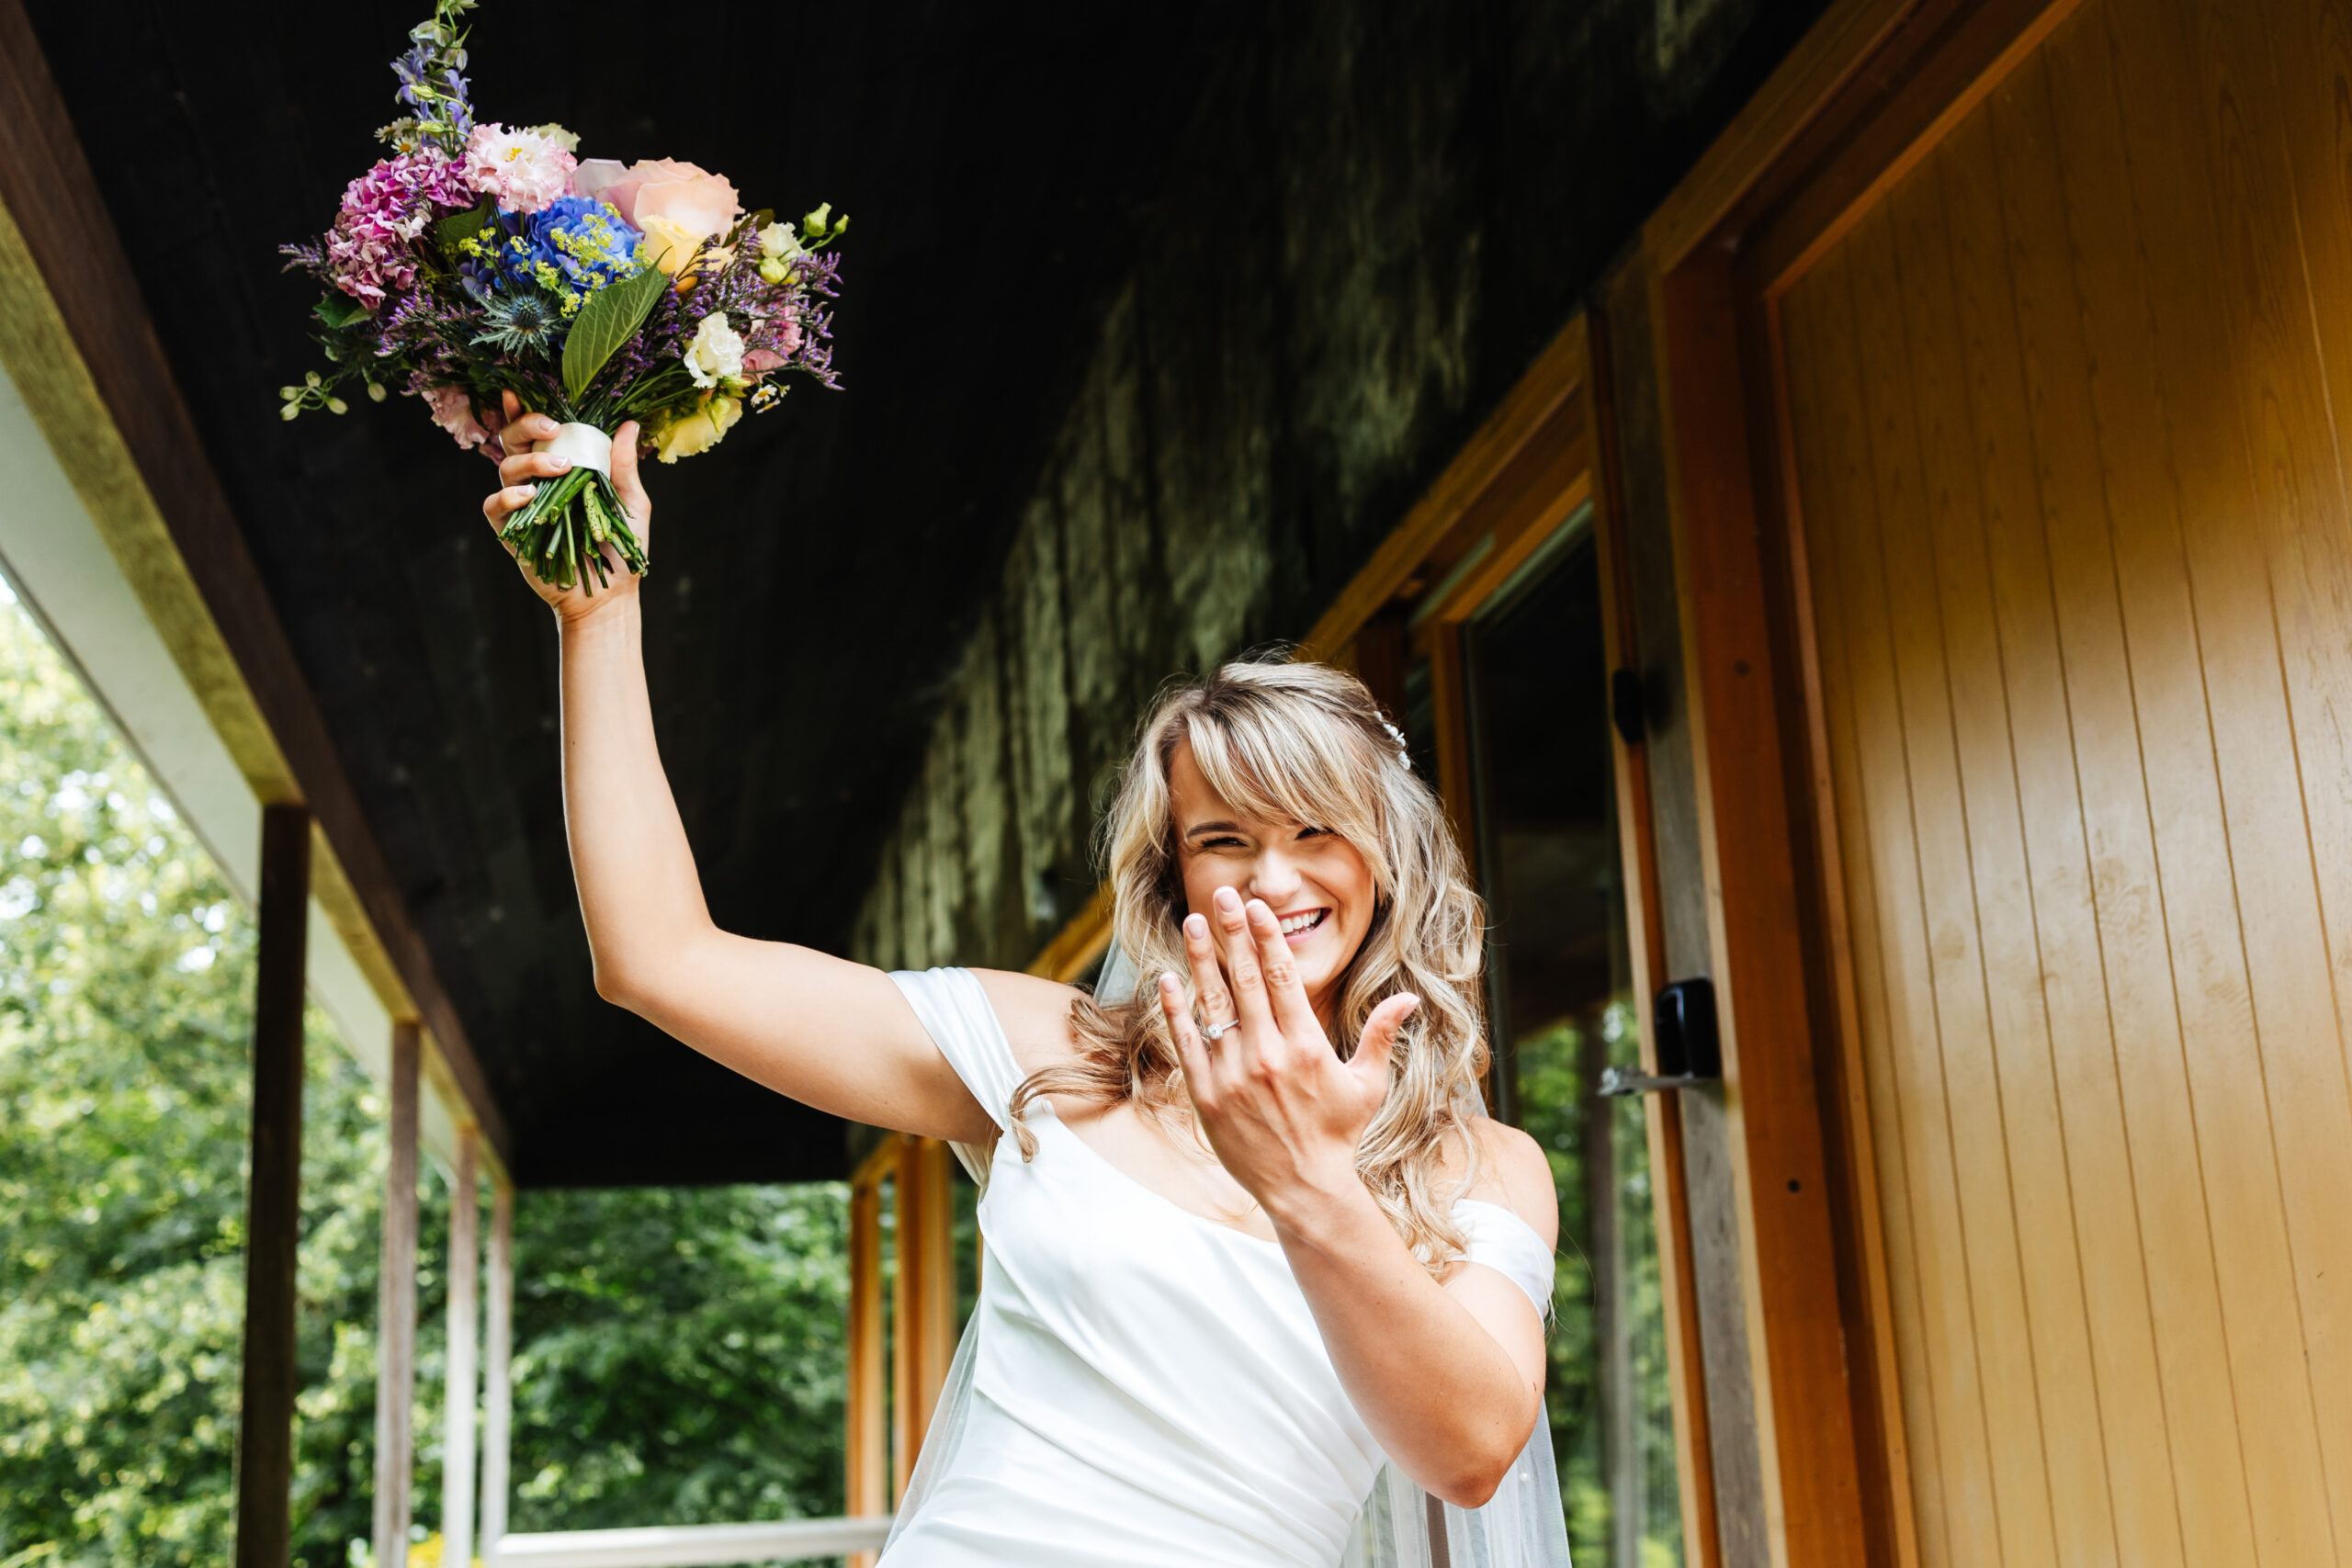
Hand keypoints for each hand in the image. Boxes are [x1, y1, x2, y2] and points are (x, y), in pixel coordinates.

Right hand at [480, 391, 651, 622]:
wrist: (609, 596)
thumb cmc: (621, 548)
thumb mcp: (631, 503)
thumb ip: (623, 466)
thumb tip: (629, 425)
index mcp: (562, 469)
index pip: (536, 435)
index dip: (522, 411)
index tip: (519, 391)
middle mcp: (537, 483)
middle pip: (512, 442)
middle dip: (524, 426)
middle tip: (551, 429)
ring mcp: (521, 507)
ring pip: (504, 468)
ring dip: (529, 462)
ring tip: (560, 469)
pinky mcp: (510, 533)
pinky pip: (494, 506)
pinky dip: (507, 497)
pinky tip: (528, 495)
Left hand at [1159, 886, 1418, 1218]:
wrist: (1303, 1188)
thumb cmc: (1338, 1135)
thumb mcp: (1367, 1084)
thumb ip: (1382, 1036)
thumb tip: (1409, 998)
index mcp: (1305, 1045)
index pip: (1281, 976)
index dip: (1266, 936)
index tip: (1256, 906)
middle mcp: (1266, 1054)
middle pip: (1244, 978)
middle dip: (1231, 932)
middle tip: (1221, 895)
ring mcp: (1232, 1074)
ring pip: (1212, 1004)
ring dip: (1200, 960)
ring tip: (1192, 922)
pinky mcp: (1206, 1094)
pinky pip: (1187, 1042)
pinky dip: (1176, 1009)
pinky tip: (1168, 978)